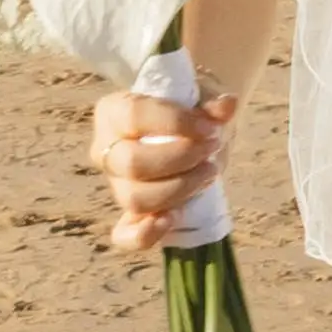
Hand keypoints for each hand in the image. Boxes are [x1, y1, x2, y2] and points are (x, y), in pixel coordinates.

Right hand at [90, 87, 235, 256]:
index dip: (176, 123)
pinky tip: (172, 219)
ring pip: (134, 198)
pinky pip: (125, 234)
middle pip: (133, 163)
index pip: (135, 117)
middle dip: (182, 158)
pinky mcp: (131, 212)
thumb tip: (226, 107)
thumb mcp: (202, 96)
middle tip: (213, 148)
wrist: (196, 128)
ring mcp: (116, 184)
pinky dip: (145, 235)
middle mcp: (106, 150)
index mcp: (113, 112)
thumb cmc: (192, 108)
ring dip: (180, 188)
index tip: (212, 127)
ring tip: (209, 172)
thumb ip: (212, 102)